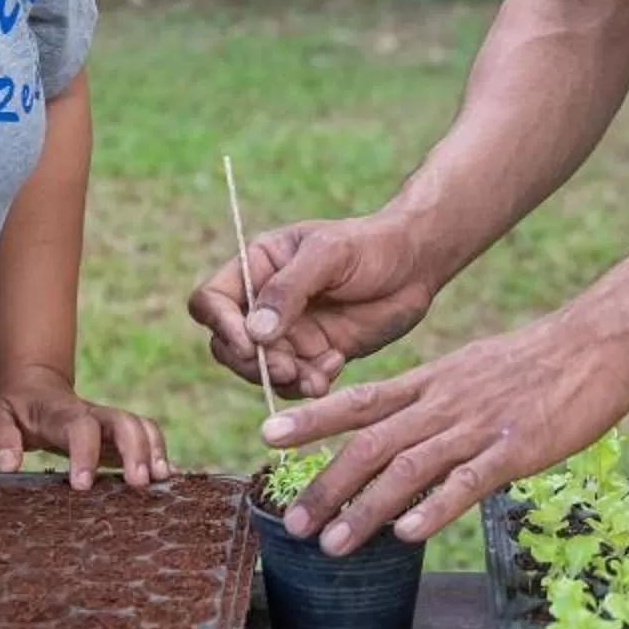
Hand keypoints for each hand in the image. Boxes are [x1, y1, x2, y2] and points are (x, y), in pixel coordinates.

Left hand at [0, 367, 171, 489]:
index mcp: (59, 413)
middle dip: (135, 449)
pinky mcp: (117, 434)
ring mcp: (108, 423)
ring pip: (141, 426)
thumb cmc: (14, 407)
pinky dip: (159, 454)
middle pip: (123, 421)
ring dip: (154, 451)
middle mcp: (91, 414)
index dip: (85, 454)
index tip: (82, 486)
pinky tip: (165, 479)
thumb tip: (8, 465)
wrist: (34, 383)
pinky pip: (146, 437)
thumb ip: (1, 439)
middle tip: (138, 483)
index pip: (80, 427)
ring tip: (159, 481)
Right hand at [186, 214, 437, 400]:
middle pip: (227, 345)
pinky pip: (295, 383)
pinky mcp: (313, 355)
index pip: (211, 300)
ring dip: (283, 380)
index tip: (250, 345)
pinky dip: (310, 384)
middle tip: (289, 369)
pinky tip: (336, 365)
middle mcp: (264, 302)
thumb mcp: (330, 254)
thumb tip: (254, 332)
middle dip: (254, 363)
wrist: (417, 265)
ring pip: (261, 371)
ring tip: (318, 376)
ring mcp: (288, 332)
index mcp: (257, 266)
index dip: (220, 326)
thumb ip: (289, 289)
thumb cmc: (372, 245)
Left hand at [261, 307, 628, 552]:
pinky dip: (434, 507)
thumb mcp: (471, 370)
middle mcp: (443, 404)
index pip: (359, 400)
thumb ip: (434, 398)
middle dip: (326, 485)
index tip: (267, 435)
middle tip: (292, 523)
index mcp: (432, 383)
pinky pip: (467, 482)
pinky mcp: (515, 449)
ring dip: (365, 509)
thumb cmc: (537, 361)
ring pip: (408, 468)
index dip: (313, 418)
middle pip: (371, 444)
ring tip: (333, 544)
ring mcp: (477, 427)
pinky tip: (408, 534)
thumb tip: (399, 424)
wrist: (596, 342)